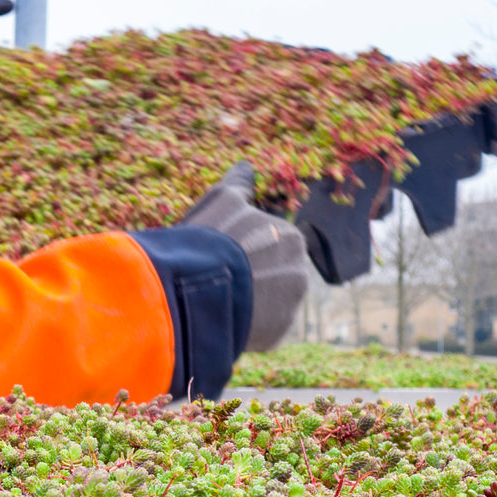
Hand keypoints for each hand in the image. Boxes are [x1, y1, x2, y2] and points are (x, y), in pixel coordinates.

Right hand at [181, 162, 307, 351]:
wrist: (199, 288)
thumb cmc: (207, 239)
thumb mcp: (220, 202)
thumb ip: (239, 184)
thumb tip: (248, 166)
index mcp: (288, 235)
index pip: (269, 243)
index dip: (245, 248)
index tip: (228, 255)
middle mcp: (298, 266)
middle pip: (273, 270)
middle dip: (253, 275)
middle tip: (220, 279)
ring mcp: (292, 299)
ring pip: (271, 299)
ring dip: (252, 301)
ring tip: (220, 300)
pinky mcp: (281, 329)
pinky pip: (264, 327)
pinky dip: (248, 326)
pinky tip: (226, 319)